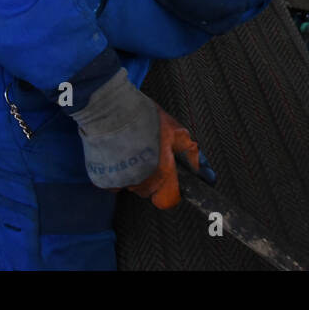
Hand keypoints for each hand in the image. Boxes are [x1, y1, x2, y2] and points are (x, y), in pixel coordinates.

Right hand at [70, 69, 198, 208]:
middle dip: (152, 177)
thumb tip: (206, 174)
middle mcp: (141, 182)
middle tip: (149, 154)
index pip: (168, 200)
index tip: (169, 180)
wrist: (111, 109)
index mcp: (161, 173)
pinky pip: (113, 182)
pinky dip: (116, 172)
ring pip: (132, 185)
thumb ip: (190, 155)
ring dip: (134, 173)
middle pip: (149, 191)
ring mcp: (120, 181)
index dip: (171, 191)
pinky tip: (118, 154)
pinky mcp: (102, 178)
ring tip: (132, 150)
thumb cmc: (144, 117)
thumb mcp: (176, 132)